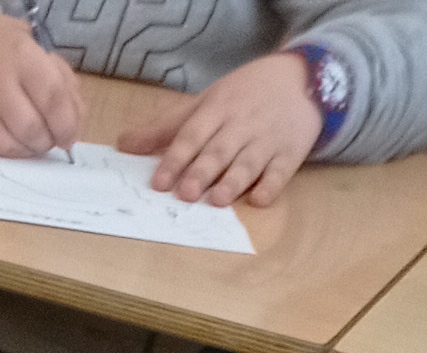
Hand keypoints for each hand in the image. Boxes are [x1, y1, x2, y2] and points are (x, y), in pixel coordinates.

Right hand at [0, 14, 84, 155]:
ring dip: (31, 150)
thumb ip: (59, 77)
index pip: (53, 97)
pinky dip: (12, 152)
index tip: (71, 136)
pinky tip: (16, 142)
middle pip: (34, 128)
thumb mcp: (34, 48)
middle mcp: (0, 85)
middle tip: (51, 138)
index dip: (67, 123)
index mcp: (23, 57)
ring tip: (34, 140)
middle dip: (49, 140)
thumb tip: (76, 119)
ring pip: (14, 146)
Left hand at [123, 49, 320, 204]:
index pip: (193, 134)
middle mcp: (242, 124)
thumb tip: (123, 145)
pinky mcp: (291, 151)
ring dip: (233, 181)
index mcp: (218, 109)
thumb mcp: (205, 103)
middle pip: (219, 150)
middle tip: (185, 193)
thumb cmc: (243, 96)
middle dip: (202, 171)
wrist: (303, 78)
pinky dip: (271, 184)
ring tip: (216, 200)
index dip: (175, 158)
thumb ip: (166, 127)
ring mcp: (268, 138)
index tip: (159, 182)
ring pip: (249, 161)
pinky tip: (259, 199)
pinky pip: (281, 170)